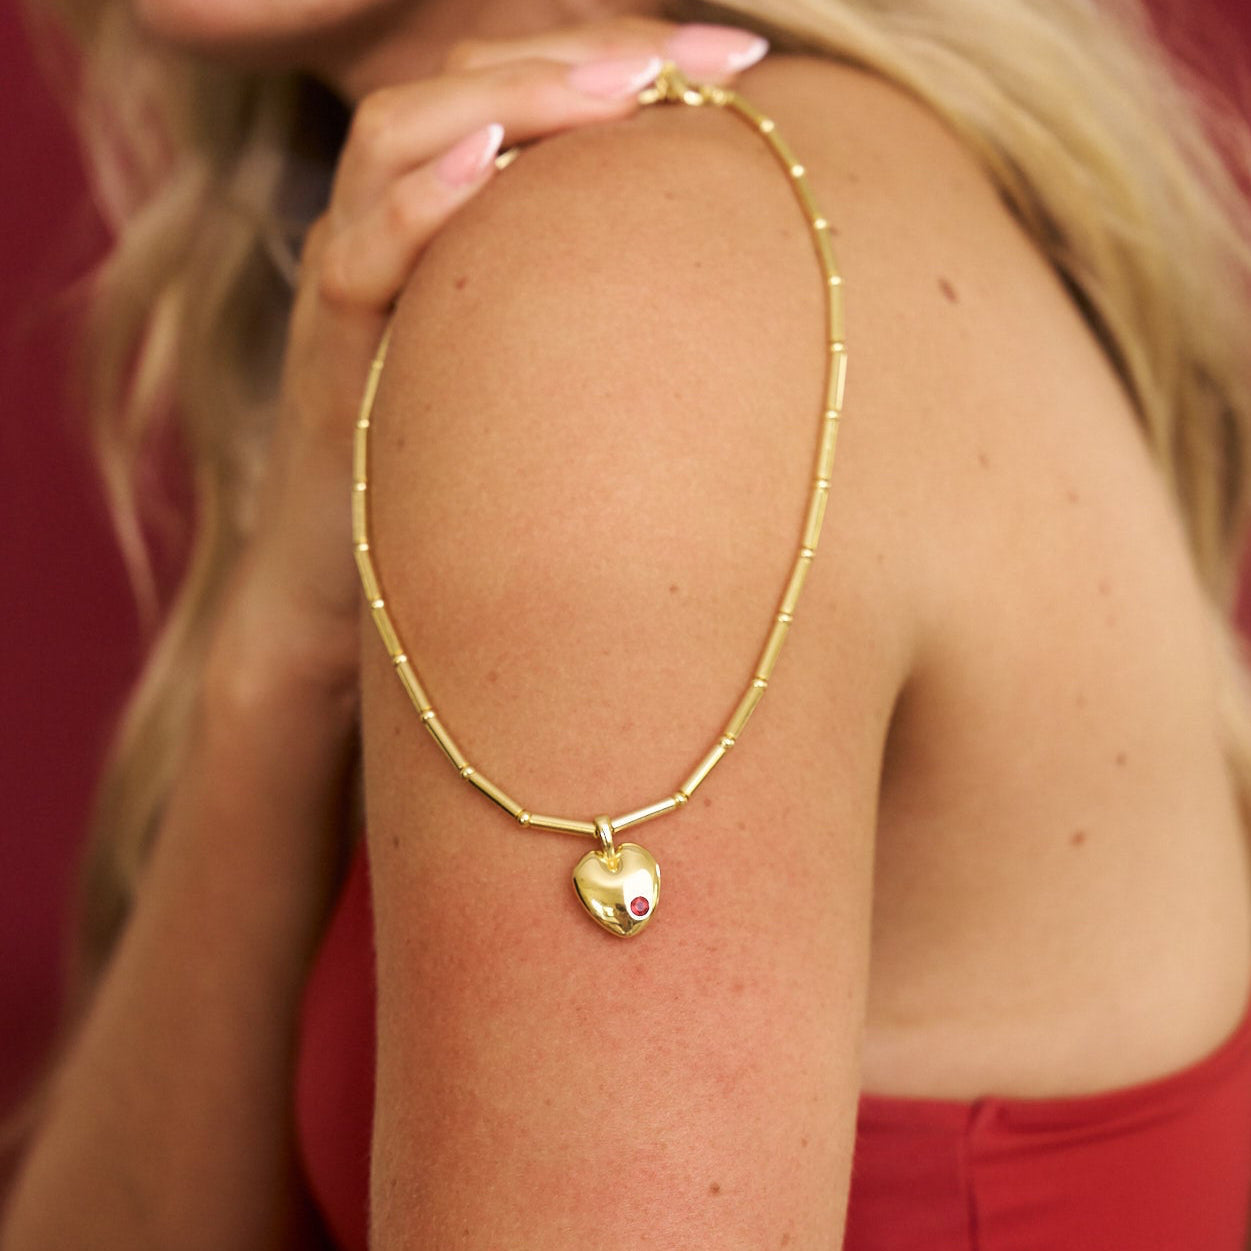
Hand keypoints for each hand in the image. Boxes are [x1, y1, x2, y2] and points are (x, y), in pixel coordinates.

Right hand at [208, 19, 768, 707]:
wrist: (347, 587)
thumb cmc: (463, 476)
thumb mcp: (543, 375)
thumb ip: (601, 308)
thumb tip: (737, 284)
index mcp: (453, 224)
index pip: (522, 89)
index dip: (622, 55)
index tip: (740, 61)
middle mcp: (395, 233)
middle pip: (464, 84)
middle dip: (586, 53)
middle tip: (700, 59)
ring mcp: (351, 289)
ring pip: (397, 142)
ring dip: (509, 98)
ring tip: (617, 87)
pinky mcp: (325, 363)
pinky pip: (354, 262)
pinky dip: (413, 204)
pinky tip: (483, 168)